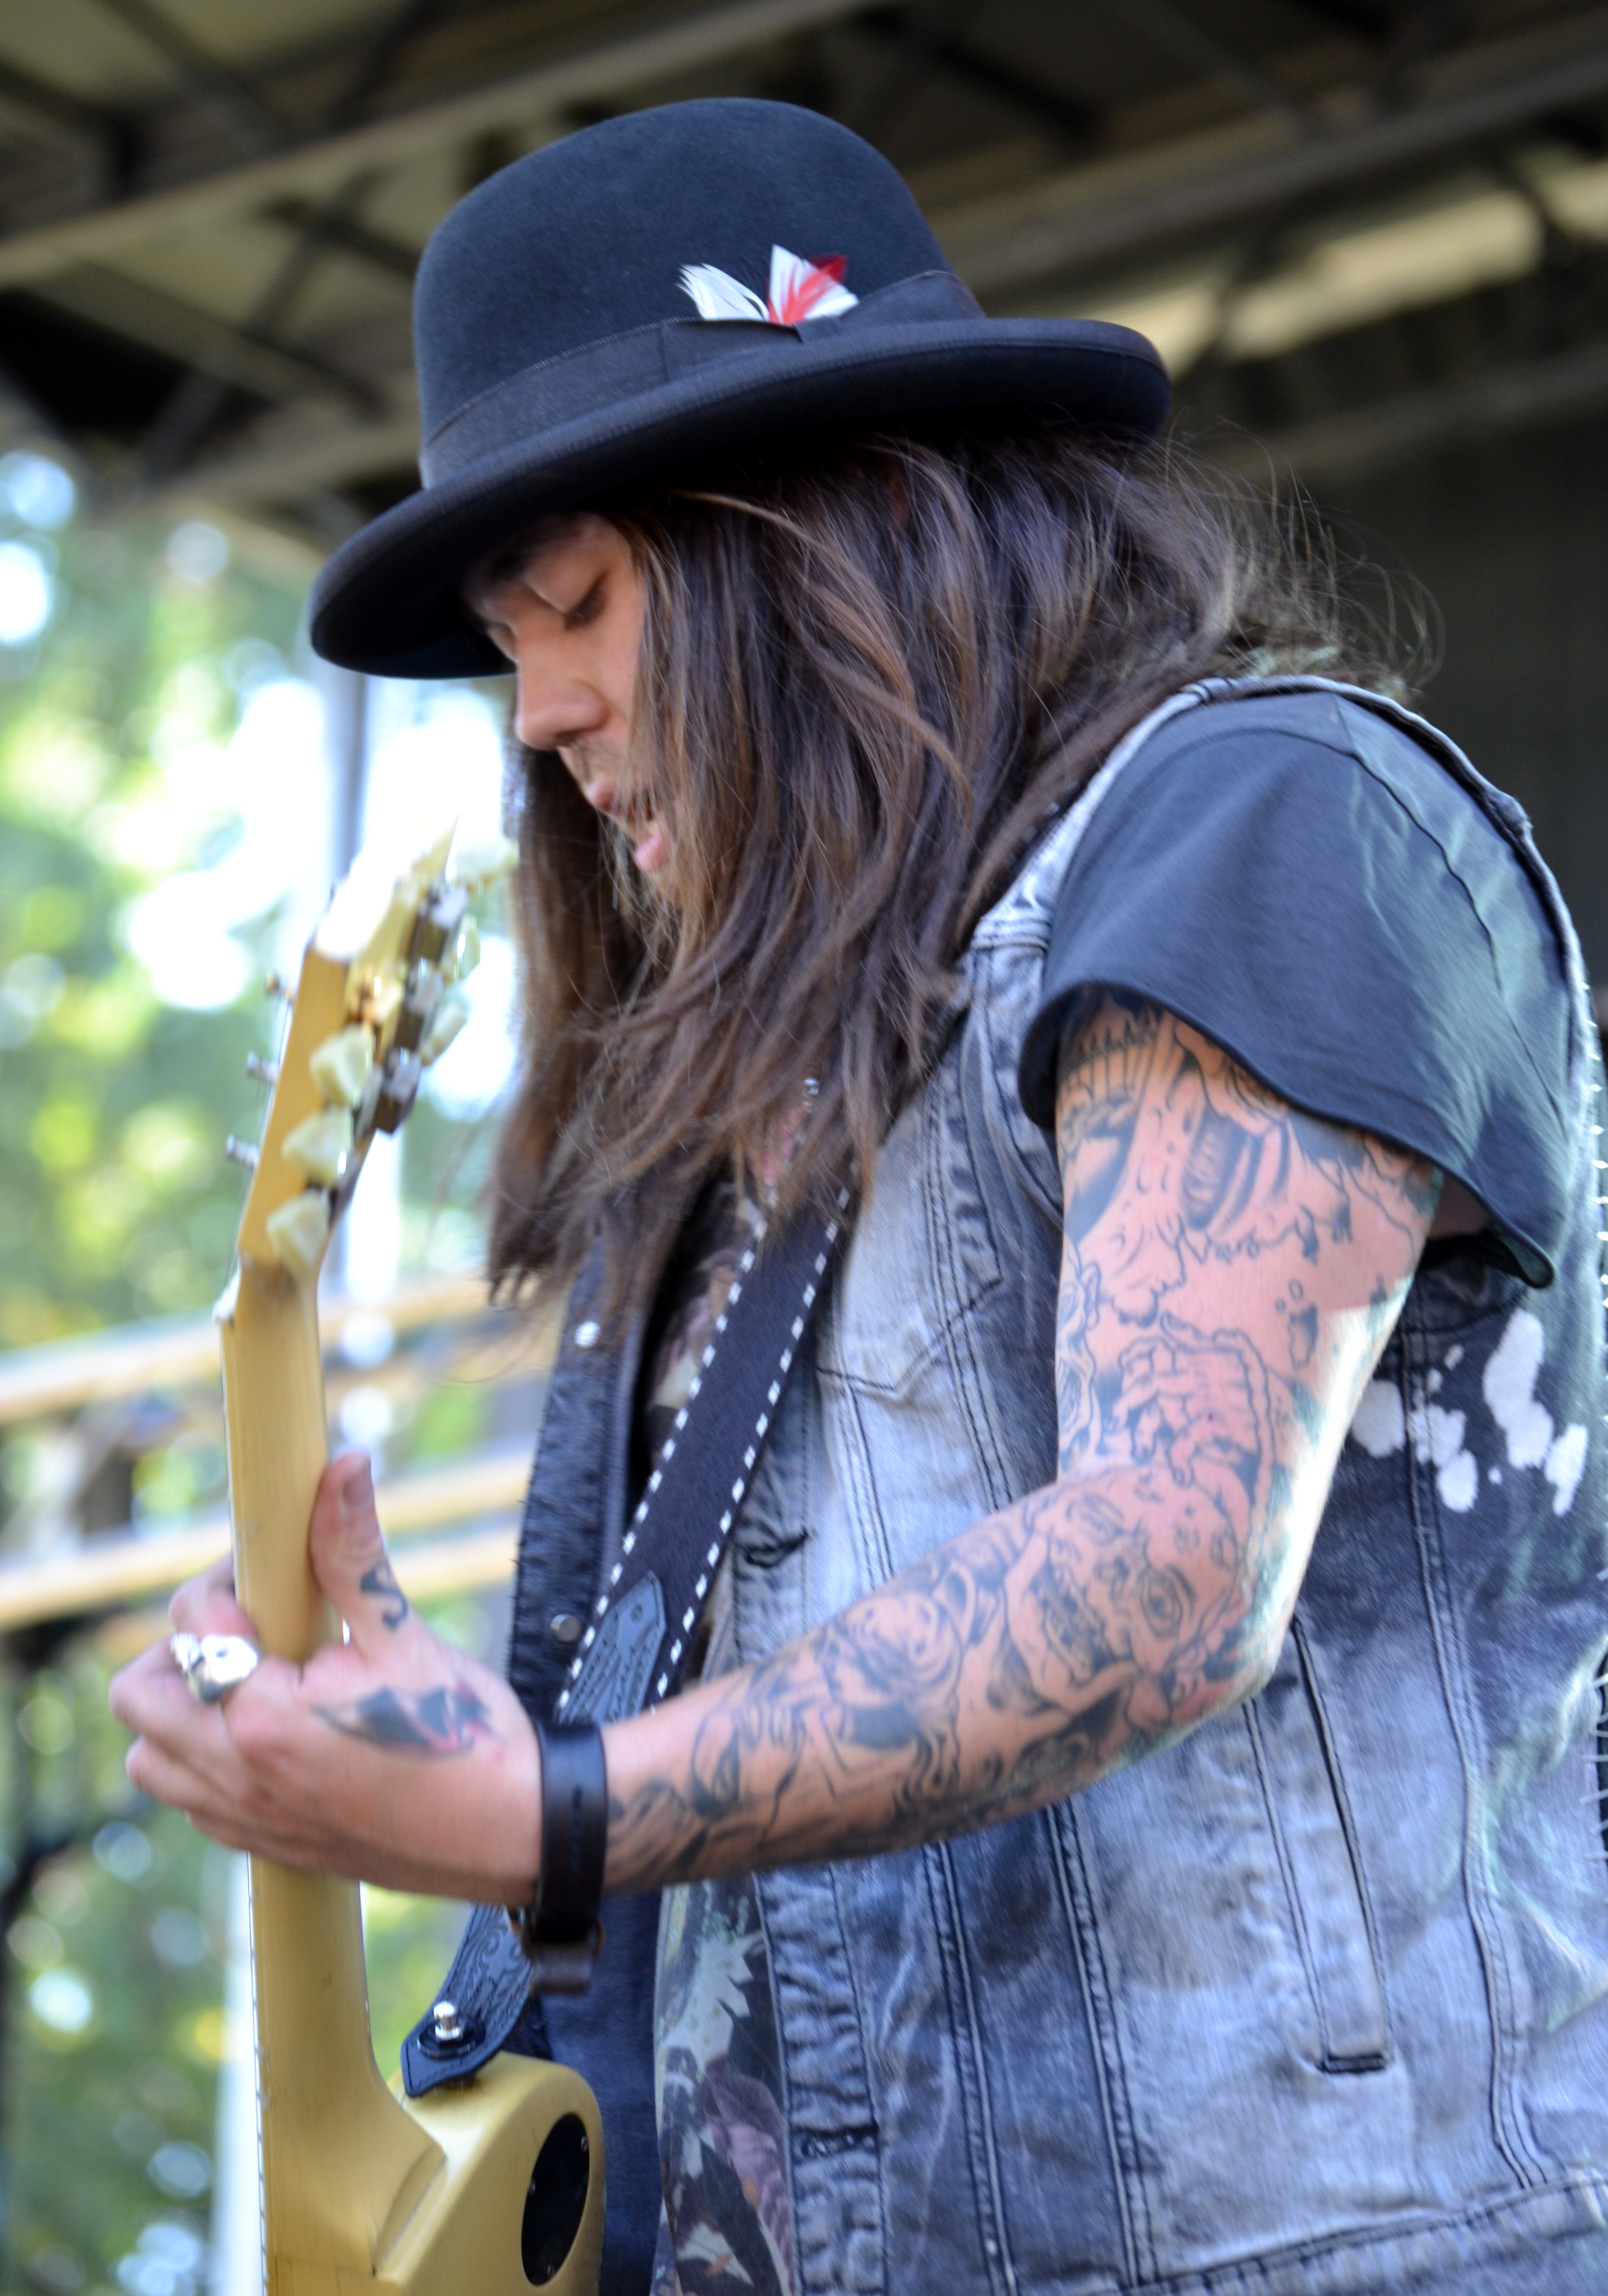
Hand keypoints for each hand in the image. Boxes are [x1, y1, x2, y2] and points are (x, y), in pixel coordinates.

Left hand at [109, 1452, 541, 1902]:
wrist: (507, 1832)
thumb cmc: (461, 1732)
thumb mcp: (402, 1633)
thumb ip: (352, 1551)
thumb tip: (343, 1467)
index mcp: (262, 1716)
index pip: (192, 1620)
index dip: (227, 1575)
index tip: (272, 1567)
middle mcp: (235, 1774)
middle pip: (139, 1695)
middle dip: (180, 1645)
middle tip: (247, 1626)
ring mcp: (244, 1818)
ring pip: (151, 1758)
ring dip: (180, 1711)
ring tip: (249, 1680)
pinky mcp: (262, 1847)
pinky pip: (191, 1801)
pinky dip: (203, 1760)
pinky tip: (271, 1732)